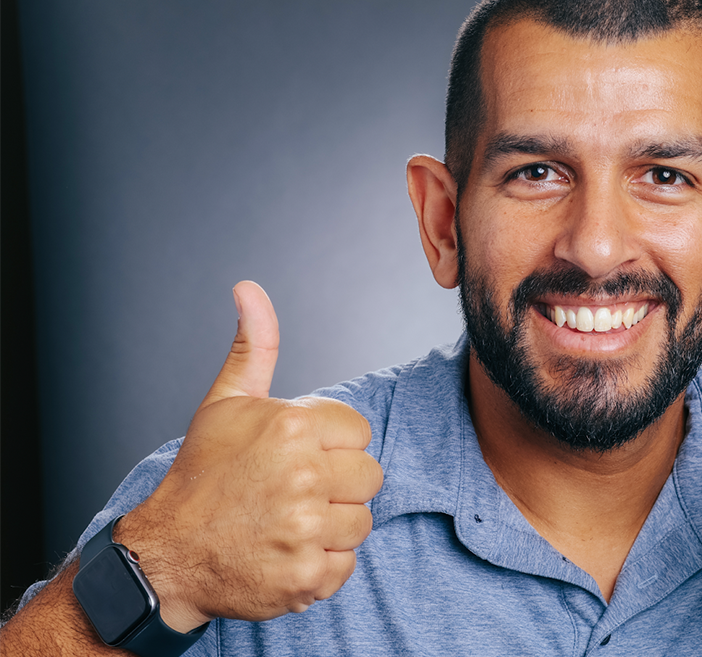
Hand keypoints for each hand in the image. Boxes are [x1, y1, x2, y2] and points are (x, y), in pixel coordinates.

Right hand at [117, 281, 383, 631]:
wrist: (166, 555)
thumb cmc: (202, 476)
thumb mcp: (226, 403)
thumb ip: (253, 346)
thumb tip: (249, 288)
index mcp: (292, 428)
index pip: (359, 433)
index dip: (331, 446)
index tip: (297, 458)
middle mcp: (304, 476)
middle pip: (369, 477)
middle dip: (338, 485)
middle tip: (294, 493)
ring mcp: (306, 530)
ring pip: (362, 522)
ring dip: (332, 527)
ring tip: (288, 523)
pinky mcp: (308, 577)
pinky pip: (347, 565)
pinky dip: (322, 566)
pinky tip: (287, 553)